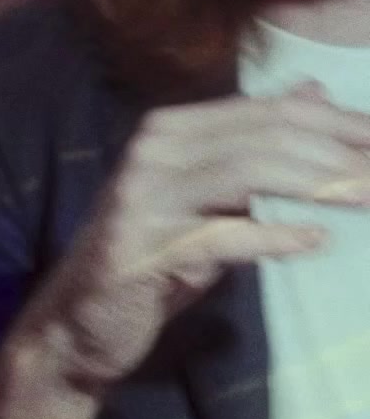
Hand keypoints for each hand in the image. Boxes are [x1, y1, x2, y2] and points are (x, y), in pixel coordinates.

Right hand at [12, 83, 369, 391]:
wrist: (78, 324)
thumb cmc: (153, 260)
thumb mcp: (206, 197)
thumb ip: (252, 147)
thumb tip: (313, 94)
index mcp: (171, 129)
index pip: (269, 112)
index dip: (337, 124)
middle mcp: (154, 150)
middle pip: (264, 135)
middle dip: (338, 154)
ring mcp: (144, 197)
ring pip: (247, 171)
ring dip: (318, 185)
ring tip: (368, 198)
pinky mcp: (145, 248)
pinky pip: (222, 235)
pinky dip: (274, 236)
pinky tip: (316, 241)